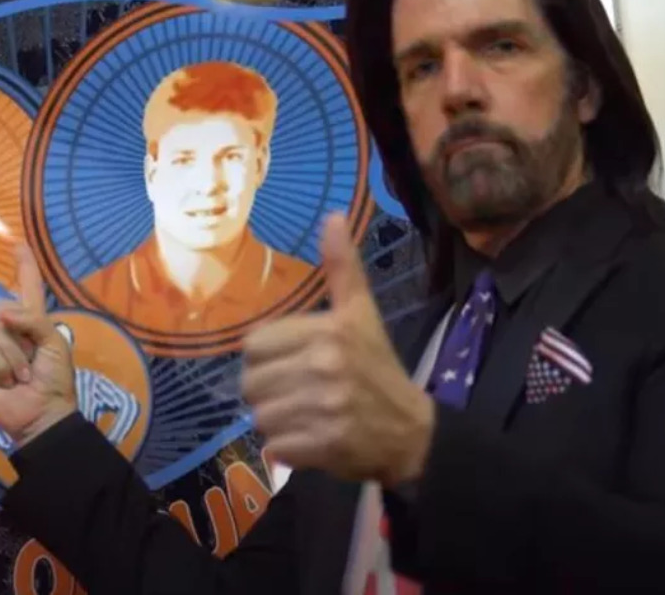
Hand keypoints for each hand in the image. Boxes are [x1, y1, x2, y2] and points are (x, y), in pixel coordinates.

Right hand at [0, 244, 76, 447]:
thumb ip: (32, 320)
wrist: (42, 414)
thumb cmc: (55, 379)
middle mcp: (10, 331)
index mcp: (32, 322)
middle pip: (4, 311)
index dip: (23, 266)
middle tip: (33, 361)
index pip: (26, 287)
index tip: (17, 242)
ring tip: (23, 377)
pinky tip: (7, 383)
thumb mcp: (53, 342)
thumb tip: (1, 314)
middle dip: (22, 337)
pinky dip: (1, 368)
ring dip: (15, 359)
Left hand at [241, 214, 435, 486]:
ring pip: (260, 417)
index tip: (291, 364)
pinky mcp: (326, 445)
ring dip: (277, 423)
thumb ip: (342, 267)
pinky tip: (311, 441)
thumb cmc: (378, 368)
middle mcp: (327, 365)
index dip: (266, 359)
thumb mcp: (361, 313)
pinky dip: (288, 450)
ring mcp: (327, 407)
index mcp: (330, 330)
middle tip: (299, 395)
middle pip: (251, 383)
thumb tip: (333, 213)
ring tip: (306, 417)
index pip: (253, 345)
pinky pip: (275, 447)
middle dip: (269, 393)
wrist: (413, 432)